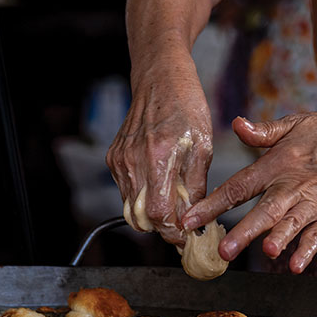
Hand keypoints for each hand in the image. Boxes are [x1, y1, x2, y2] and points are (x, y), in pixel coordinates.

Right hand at [106, 52, 211, 245]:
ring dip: (151, 214)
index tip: (186, 239)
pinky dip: (141, 197)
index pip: (158, 214)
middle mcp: (133, 161)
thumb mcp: (202, 146)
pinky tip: (159, 185)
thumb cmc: (186, 106)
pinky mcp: (113, 158)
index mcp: (158, 157)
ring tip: (173, 205)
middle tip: (181, 227)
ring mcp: (119, 161)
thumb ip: (195, 186)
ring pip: (130, 208)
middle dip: (161, 229)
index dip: (172, 232)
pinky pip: (125, 192)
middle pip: (140, 218)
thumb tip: (195, 220)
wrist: (159, 78)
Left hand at [183, 111, 316, 272]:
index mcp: (277, 165)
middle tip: (224, 250)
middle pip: (265, 210)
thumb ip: (263, 132)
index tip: (190, 219)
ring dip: (280, 238)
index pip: (239, 186)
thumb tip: (236, 124)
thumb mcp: (294, 125)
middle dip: (244, 231)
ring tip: (267, 252)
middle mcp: (293, 185)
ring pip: (293, 223)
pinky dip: (309, 249)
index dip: (213, 203)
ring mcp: (315, 201)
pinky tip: (296, 265)